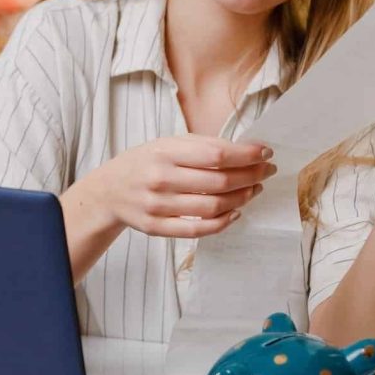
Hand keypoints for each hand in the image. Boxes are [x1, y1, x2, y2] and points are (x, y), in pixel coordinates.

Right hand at [87, 134, 276, 237]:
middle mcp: (160, 178)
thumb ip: (202, 147)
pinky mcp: (156, 228)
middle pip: (219, 182)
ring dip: (241, 199)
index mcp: (164, 152)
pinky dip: (222, 223)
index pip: (216, 154)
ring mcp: (158, 206)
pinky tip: (235, 212)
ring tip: (254, 190)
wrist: (108, 191)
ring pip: (213, 207)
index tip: (266, 153)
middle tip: (266, 172)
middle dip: (251, 176)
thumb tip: (247, 151)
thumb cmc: (144, 163)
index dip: (246, 155)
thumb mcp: (167, 144)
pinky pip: (198, 230)